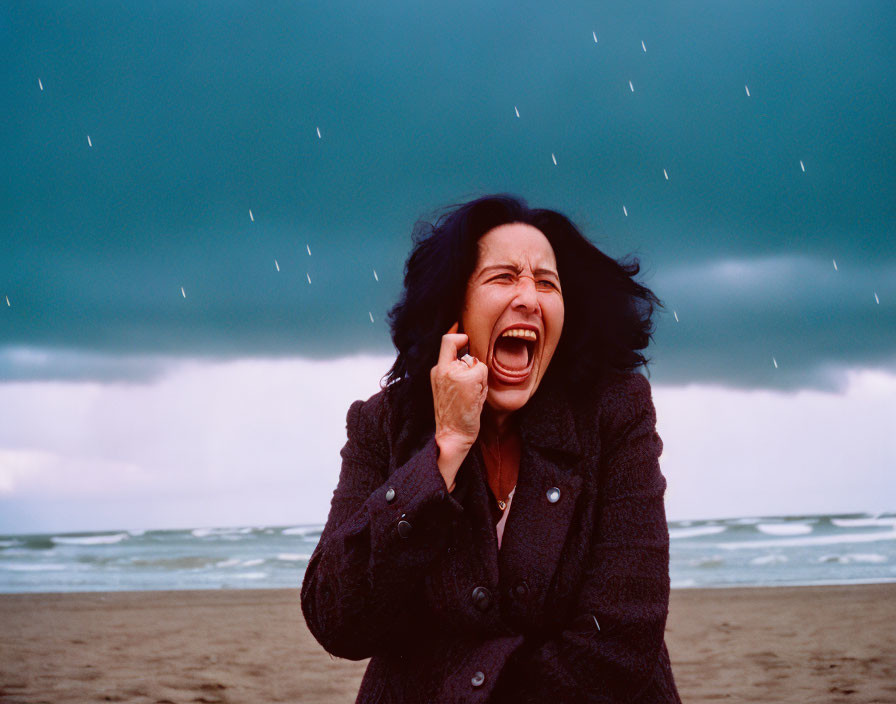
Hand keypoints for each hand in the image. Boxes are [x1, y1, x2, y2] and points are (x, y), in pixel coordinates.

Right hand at [430, 322, 487, 487]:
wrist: (452, 434)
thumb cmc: (453, 413)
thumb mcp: (446, 387)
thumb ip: (453, 369)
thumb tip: (468, 352)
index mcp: (437, 370)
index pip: (447, 340)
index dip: (457, 331)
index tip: (462, 328)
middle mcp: (443, 368)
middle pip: (465, 349)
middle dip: (472, 363)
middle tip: (469, 386)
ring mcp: (456, 372)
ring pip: (477, 362)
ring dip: (479, 377)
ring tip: (471, 395)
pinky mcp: (469, 378)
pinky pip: (483, 371)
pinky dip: (483, 385)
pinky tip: (476, 398)